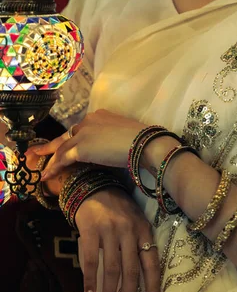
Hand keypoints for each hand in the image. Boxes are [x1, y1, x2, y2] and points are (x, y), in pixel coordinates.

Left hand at [31, 109, 145, 178]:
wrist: (142, 143)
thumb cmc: (140, 139)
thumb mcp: (123, 133)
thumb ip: (111, 138)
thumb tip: (111, 148)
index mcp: (99, 115)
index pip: (80, 129)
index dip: (72, 139)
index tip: (66, 147)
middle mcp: (88, 121)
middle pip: (66, 136)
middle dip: (52, 146)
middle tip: (38, 152)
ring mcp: (83, 134)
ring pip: (62, 148)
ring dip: (50, 159)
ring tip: (42, 170)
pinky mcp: (81, 148)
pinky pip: (63, 159)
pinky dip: (53, 168)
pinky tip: (46, 176)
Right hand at [76, 186, 159, 291]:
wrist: (95, 187)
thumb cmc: (117, 209)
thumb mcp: (134, 222)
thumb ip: (137, 244)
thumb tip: (138, 279)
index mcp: (143, 229)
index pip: (151, 262)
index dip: (152, 286)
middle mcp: (129, 230)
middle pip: (131, 271)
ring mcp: (110, 230)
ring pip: (112, 269)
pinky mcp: (91, 229)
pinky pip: (91, 260)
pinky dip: (89, 280)